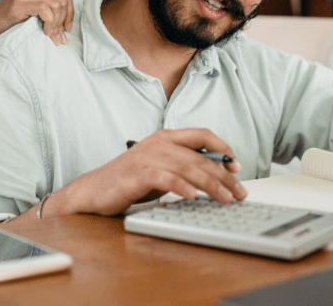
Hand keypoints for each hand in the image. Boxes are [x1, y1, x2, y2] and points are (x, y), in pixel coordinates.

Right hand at [0, 0, 73, 45]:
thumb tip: (71, 19)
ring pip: (56, 4)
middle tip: (58, 36)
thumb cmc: (13, 22)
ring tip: (51, 35)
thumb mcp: (35, 9)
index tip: (66, 28)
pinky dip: (49, 23)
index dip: (70, 12)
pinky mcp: (19, 1)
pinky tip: (44, 32)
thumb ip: (50, 6)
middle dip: (63, 20)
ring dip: (56, 24)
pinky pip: (46, 9)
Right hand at [48, 129, 246, 216]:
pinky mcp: (138, 174)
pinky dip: (182, 187)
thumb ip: (182, 165)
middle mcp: (158, 143)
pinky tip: (193, 197)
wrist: (93, 191)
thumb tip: (216, 175)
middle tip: (239, 191)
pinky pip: (166, 179)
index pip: (202, 134)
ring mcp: (148, 158)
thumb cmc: (128, 180)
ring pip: (189, 168)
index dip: (223, 148)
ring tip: (225, 198)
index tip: (237, 166)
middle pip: (200, 157)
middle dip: (224, 176)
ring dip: (211, 185)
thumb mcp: (160, 167)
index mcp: (165, 137)